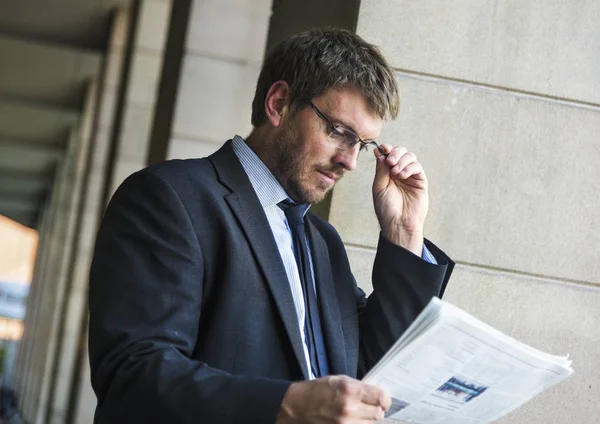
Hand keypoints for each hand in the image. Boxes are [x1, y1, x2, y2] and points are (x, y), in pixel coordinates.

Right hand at [276, 375, 390, 423]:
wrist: (296, 407)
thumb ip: (358, 387)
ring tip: (354, 414)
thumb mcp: (338, 380)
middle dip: (374, 410)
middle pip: (378, 414)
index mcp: (350, 390)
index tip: (382, 400)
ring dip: (366, 420)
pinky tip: (350, 421)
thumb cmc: (317, 391)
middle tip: (366, 407)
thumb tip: (376, 395)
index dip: (384, 399)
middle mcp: (349, 408)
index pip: (381, 398)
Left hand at [372, 144, 428, 255]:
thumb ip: (381, 169)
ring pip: (410, 157)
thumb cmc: (386, 208)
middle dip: (395, 152)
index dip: (386, 149)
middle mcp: (399, 172)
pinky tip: (402, 175)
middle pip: (400, 152)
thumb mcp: (379, 186)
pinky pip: (417, 167)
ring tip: (395, 172)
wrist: (398, 223)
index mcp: (387, 173)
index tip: (383, 148)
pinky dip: (409, 168)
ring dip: (402, 160)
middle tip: (390, 161)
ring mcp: (410, 176)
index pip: (388, 154)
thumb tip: (379, 151)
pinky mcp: (420, 181)